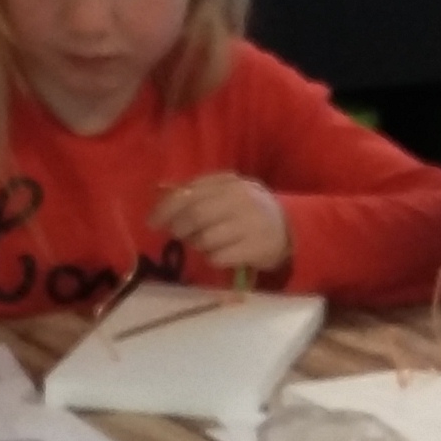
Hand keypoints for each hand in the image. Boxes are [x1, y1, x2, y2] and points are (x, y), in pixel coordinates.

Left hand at [148, 173, 290, 275]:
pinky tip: (220, 254)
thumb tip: (161, 195)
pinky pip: (218, 257)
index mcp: (229, 182)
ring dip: (197, 244)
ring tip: (204, 243)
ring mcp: (249, 224)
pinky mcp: (255, 248)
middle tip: (177, 234)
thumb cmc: (248, 210)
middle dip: (179, 228)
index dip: (166, 208)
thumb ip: (198, 192)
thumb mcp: (227, 192)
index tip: (152, 222)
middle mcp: (240, 200)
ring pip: (205, 239)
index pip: (189, 193)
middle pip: (195, 215)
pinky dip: (212, 258)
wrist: (289, 228)